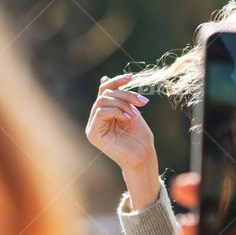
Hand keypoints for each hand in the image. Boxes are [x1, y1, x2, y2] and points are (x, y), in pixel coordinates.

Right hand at [85, 74, 158, 206]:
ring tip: (135, 113)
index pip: (104, 90)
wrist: (143, 157)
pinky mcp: (93, 134)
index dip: (116, 81)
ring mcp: (92, 126)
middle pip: (105, 94)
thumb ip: (120, 97)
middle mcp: (96, 119)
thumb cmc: (140, 138)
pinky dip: (116, 111)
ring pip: (102, 100)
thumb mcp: (131, 111)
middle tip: (142, 102)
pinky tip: (128, 118)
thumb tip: (104, 78)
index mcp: (104, 113)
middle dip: (125, 94)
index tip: (131, 77)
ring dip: (122, 103)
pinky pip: (101, 112)